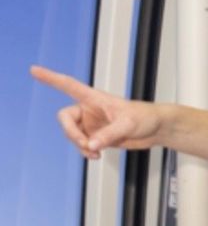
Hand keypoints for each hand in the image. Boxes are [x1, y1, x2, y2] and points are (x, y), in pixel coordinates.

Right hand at [31, 65, 161, 157]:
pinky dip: (86, 151)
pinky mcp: (97, 136)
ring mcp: (92, 124)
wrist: (156, 129)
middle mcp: (89, 110)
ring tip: (95, 152)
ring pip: (73, 135)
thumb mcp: (128, 125)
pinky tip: (96, 155)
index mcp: (94, 98)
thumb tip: (91, 145)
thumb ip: (109, 134)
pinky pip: (83, 144)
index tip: (34, 70)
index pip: (69, 86)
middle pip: (65, 119)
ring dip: (80, 145)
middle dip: (72, 134)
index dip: (51, 78)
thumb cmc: (145, 118)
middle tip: (86, 144)